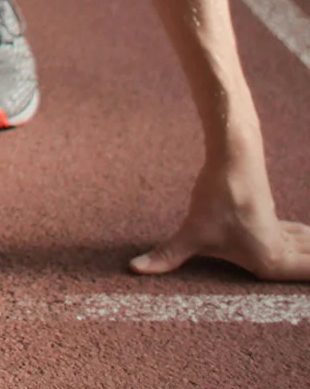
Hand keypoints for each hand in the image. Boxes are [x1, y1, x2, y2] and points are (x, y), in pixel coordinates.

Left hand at [131, 150, 309, 279]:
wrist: (234, 158)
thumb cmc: (218, 198)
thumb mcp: (192, 233)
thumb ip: (167, 256)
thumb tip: (134, 269)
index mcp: (271, 261)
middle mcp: (280, 248)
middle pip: (309, 260)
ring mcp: (277, 229)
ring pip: (305, 244)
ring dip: (309, 251)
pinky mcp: (270, 214)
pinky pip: (296, 233)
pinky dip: (305, 239)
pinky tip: (306, 237)